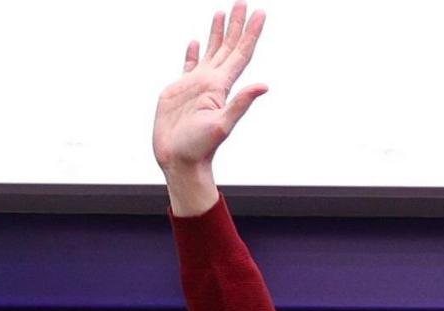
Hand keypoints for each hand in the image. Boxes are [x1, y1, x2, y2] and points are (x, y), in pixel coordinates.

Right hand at [153, 5, 268, 213]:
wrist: (179, 162)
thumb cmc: (199, 148)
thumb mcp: (221, 125)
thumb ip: (240, 104)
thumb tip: (263, 86)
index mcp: (222, 86)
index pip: (240, 53)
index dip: (250, 33)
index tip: (259, 13)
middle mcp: (212, 82)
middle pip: (228, 46)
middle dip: (236, 24)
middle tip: (242, 2)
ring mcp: (197, 86)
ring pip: (210, 52)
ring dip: (217, 33)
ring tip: (222, 13)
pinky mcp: (180, 91)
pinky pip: (189, 66)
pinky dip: (194, 52)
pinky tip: (196, 43)